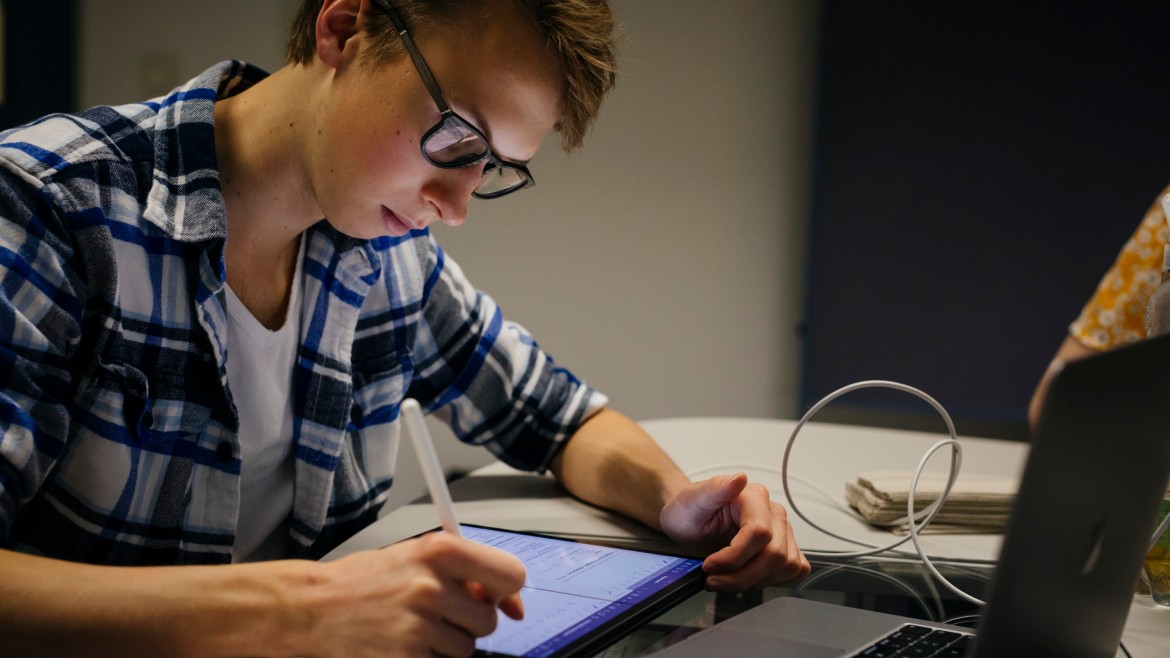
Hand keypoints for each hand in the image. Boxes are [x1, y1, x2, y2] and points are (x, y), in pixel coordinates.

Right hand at [306, 532, 525, 656]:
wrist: (312, 608)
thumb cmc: (363, 581)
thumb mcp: (414, 556)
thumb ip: (462, 570)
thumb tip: (509, 601)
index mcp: (439, 551)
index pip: (511, 574)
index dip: (508, 592)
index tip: (502, 600)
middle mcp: (432, 586)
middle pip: (488, 621)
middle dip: (469, 622)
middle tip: (439, 614)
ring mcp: (419, 626)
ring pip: (466, 649)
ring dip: (446, 644)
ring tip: (412, 627)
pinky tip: (400, 643)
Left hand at [659, 473, 809, 590]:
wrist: (688, 522)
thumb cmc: (689, 511)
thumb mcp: (691, 501)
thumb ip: (714, 489)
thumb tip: (739, 479)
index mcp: (753, 496)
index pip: (759, 533)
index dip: (735, 557)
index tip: (710, 565)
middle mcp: (773, 512)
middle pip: (774, 554)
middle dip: (741, 575)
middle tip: (714, 579)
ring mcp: (782, 530)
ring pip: (786, 566)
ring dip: (754, 581)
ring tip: (728, 579)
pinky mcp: (787, 546)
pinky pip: (797, 568)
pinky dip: (774, 580)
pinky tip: (750, 577)